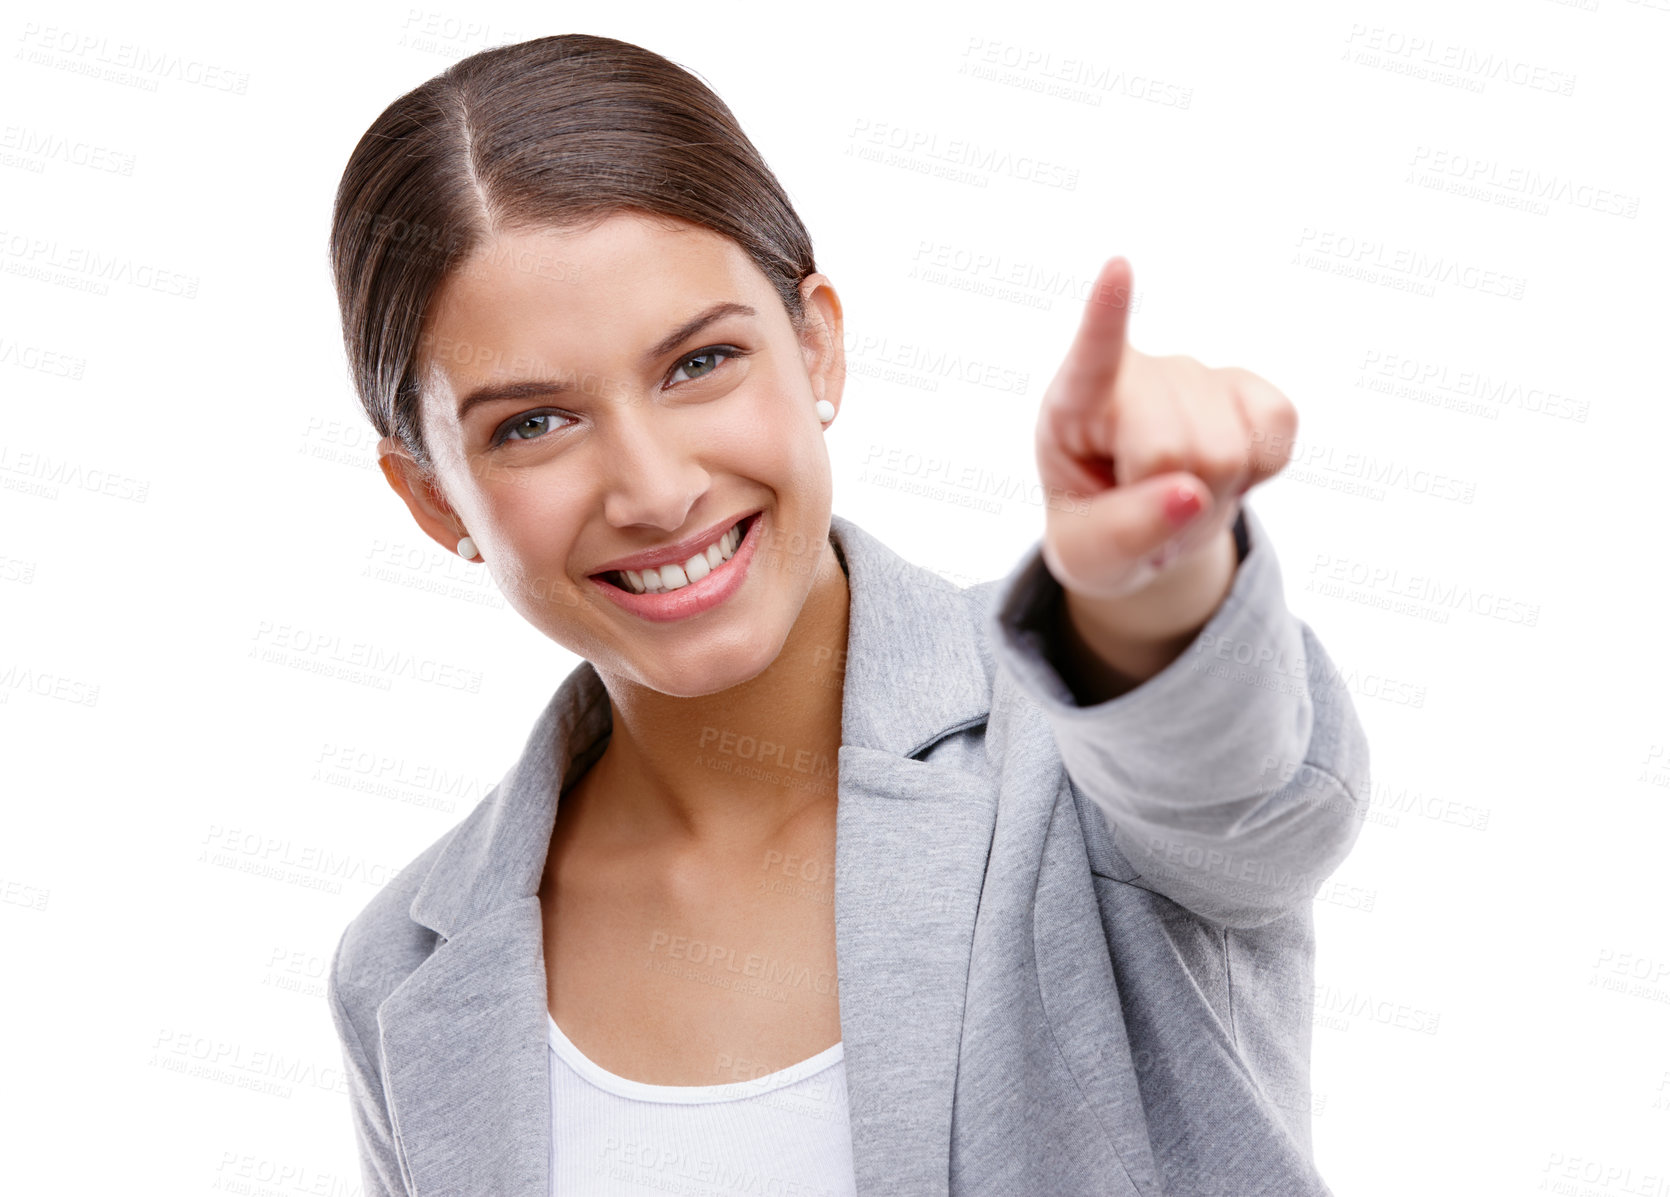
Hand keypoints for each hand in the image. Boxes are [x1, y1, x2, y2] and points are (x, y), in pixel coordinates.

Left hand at [1036, 257, 1295, 603]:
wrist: (1146, 529)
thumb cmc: (1099, 534)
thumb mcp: (1089, 555)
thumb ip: (1126, 533)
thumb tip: (1188, 493)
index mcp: (1073, 405)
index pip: (1092, 356)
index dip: (1107, 316)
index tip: (1117, 268)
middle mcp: (1138, 373)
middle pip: (1175, 450)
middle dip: (1173, 504)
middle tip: (1155, 513)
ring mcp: (1196, 373)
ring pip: (1227, 452)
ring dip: (1213, 497)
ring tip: (1182, 495)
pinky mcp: (1252, 387)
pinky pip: (1276, 435)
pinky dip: (1258, 474)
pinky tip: (1226, 470)